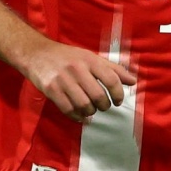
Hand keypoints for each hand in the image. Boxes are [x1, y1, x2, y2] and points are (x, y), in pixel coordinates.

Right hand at [22, 39, 136, 123]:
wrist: (37, 53)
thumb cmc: (68, 56)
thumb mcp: (91, 57)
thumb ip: (112, 69)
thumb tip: (133, 81)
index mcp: (90, 59)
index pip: (111, 79)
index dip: (118, 93)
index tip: (118, 101)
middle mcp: (77, 69)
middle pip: (99, 96)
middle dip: (104, 106)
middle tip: (103, 106)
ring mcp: (63, 80)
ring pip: (84, 106)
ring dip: (91, 112)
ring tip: (91, 109)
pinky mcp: (51, 90)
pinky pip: (68, 110)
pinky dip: (77, 116)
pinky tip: (79, 114)